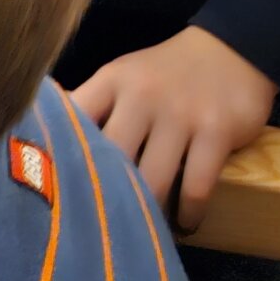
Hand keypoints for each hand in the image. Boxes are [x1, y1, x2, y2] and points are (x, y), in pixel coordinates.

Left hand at [72, 26, 276, 230]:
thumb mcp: (124, 78)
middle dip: (105, 195)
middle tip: (103, 227)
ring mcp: (180, 113)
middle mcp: (142, 95)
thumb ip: (93, 108)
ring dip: (148, 213)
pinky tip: (185, 222)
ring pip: (152, 180)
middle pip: (111, 158)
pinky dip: (188, 214)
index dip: (60, 155)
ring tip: (145, 231)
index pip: (74, 117)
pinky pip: (195, 187)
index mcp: (112, 81)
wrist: (232, 49)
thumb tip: (48, 145)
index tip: (55, 191)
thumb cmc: (166, 74)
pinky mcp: (216, 131)